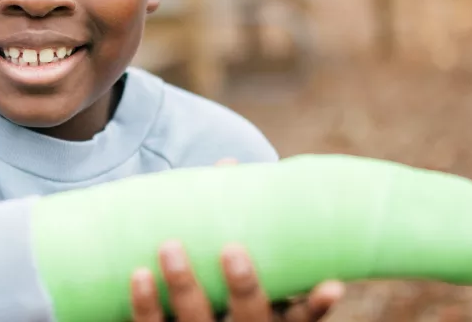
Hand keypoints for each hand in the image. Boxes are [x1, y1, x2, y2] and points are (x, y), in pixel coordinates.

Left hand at [130, 156, 342, 321]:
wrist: (178, 318)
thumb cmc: (212, 284)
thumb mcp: (235, 269)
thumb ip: (239, 224)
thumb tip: (228, 164)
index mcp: (265, 319)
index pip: (300, 320)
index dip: (315, 306)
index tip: (333, 285)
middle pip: (248, 319)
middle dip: (243, 288)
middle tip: (232, 249)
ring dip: (184, 286)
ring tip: (170, 246)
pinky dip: (145, 304)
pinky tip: (139, 276)